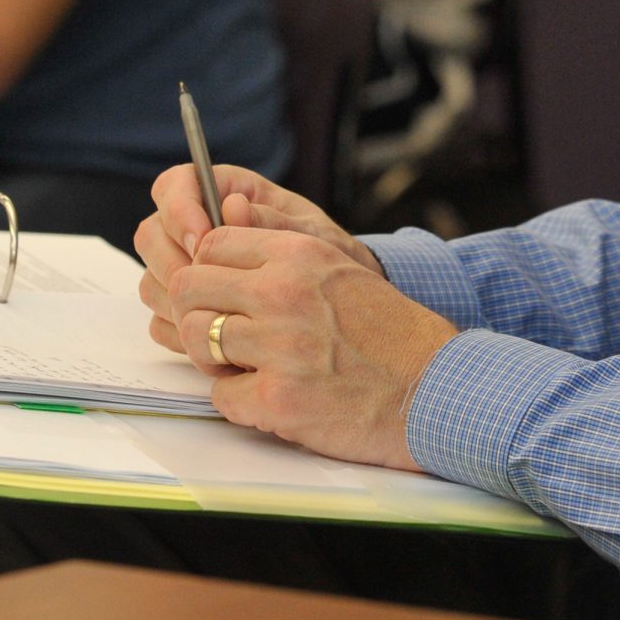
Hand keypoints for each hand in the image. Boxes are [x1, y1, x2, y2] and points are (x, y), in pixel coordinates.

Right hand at [135, 164, 378, 351]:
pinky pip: (160, 320)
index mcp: (223, 193)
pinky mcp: (185, 309)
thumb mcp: (311, 238)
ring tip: (219, 317)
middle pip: (151, 234)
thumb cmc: (328, 261)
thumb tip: (234, 206)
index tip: (202, 239)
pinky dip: (181, 331)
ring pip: (151, 280)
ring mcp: (185, 270)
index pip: (175, 185)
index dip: (179, 210)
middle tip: (206, 287)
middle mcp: (195, 228)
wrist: (339, 310)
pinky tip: (216, 340)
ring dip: (176, 301)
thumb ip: (272, 222)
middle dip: (172, 263)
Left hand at [169, 226, 454, 470]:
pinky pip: (219, 396)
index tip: (222, 291)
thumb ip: (278, 248)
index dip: (209, 269)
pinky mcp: (277, 399)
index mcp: (298, 255)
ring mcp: (279, 348)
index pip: (211, 243)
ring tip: (246, 365)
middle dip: (197, 311)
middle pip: (188, 288)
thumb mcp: (339, 267)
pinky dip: (238, 400)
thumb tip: (221, 219)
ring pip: (195, 340)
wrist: (431, 389)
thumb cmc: (387, 332)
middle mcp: (283, 294)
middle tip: (223, 332)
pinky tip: (270, 395)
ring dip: (213, 358)